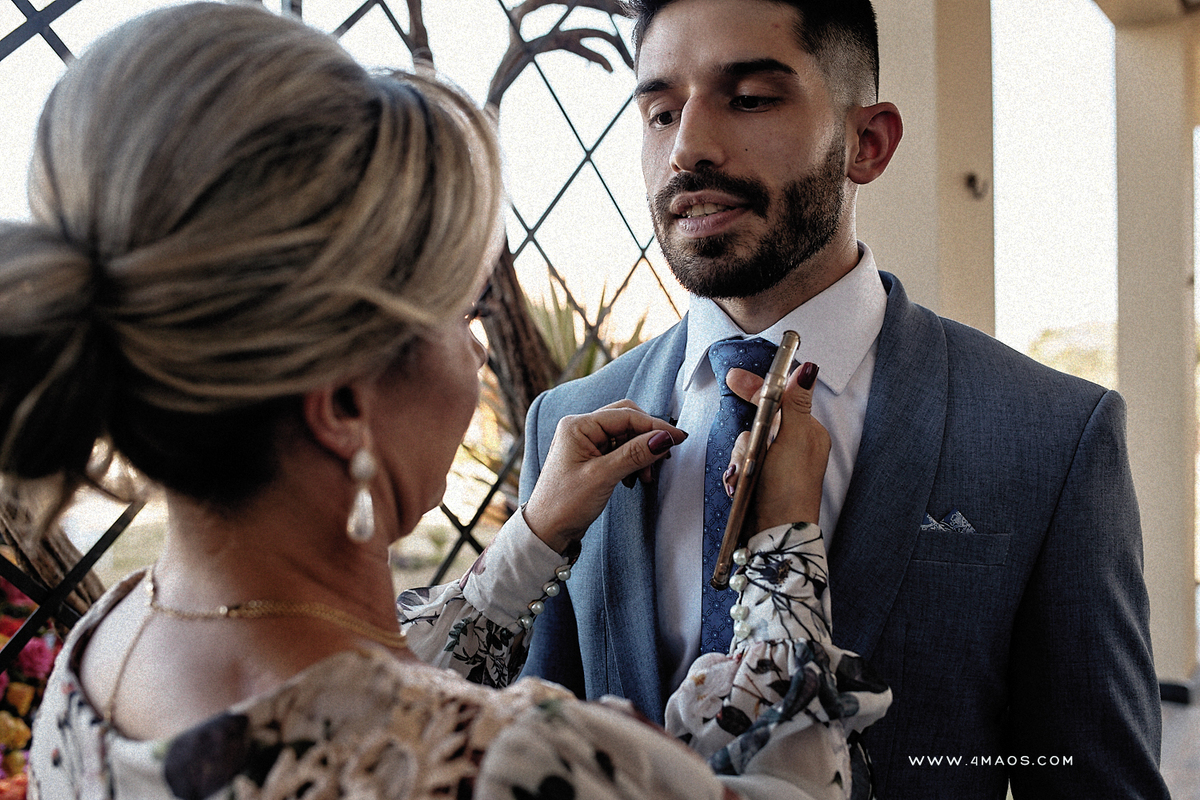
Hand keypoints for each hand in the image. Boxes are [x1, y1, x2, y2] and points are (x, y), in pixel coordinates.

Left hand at [524, 400, 686, 553]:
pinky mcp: (592, 457)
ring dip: (641, 453)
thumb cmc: (564, 504)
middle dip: (647, 438)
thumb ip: (635, 454)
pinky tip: (634, 479)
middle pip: (627, 421)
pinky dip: (633, 462)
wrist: (546, 531)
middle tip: (663, 458)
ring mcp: (586, 443)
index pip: (626, 416)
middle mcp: (581, 429)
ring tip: (645, 477)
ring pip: (627, 437)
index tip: (678, 438)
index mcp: (578, 426)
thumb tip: (664, 438)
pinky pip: (621, 450)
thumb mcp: (603, 477)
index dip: (655, 426)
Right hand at [724, 362, 828, 530]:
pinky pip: (742, 461)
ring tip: (746, 475)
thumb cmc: (790, 490)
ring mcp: (777, 462)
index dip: (757, 388)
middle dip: (748, 438)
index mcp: (808, 432)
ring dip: (741, 456)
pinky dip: (738, 471)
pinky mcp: (762, 478)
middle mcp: (793, 445)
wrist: (777, 534)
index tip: (733, 378)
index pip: (781, 399)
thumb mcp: (794, 440)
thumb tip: (808, 369)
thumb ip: (796, 404)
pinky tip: (740, 483)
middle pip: (759, 421)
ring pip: (747, 442)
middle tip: (747, 452)